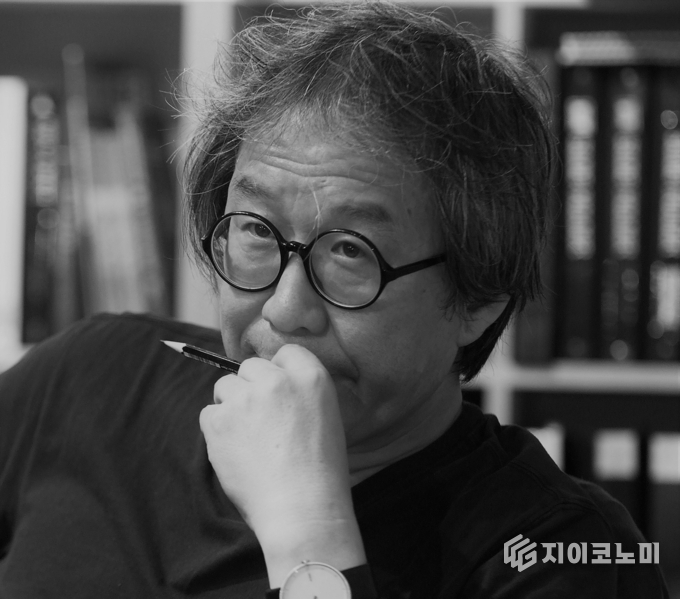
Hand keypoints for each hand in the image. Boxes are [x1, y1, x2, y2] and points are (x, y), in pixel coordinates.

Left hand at [199, 344, 362, 572]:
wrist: (301, 508)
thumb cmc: (320, 472)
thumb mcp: (327, 417)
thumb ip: (300, 392)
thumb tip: (272, 385)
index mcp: (311, 376)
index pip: (286, 352)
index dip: (279, 371)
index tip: (277, 392)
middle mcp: (277, 379)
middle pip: (250, 366)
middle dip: (251, 387)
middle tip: (260, 420)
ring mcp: (245, 398)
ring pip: (225, 386)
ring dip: (231, 405)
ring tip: (246, 438)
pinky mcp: (219, 420)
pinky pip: (208, 413)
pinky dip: (216, 429)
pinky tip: (234, 451)